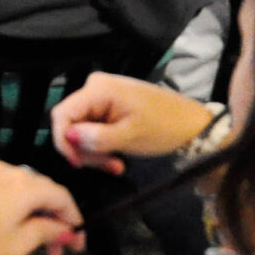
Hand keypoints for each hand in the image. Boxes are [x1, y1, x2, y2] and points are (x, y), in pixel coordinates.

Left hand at [0, 162, 84, 254]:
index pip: (61, 195)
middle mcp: (4, 170)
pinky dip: (8, 207)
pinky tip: (4, 228)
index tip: (77, 244)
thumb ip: (46, 232)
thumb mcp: (18, 246)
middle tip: (57, 251)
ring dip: (30, 213)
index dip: (73, 219)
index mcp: (24, 184)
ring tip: (31, 242)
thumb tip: (65, 228)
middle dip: (52, 218)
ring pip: (17, 189)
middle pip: (39, 190)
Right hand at [52, 73, 219, 173]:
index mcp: (99, 88)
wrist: (191, 125)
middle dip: (85, 150)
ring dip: (95, 153)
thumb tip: (68, 136)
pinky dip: (102, 147)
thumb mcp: (130, 136)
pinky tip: (117, 159)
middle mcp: (95, 87)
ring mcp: (102, 97)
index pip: (62, 113)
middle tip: (108, 167)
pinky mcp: (109, 107)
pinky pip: (94, 129)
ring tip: (116, 166)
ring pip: (81, 130)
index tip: (77, 163)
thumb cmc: (164, 126)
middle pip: (71, 123)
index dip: (63, 140)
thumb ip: (97, 138)